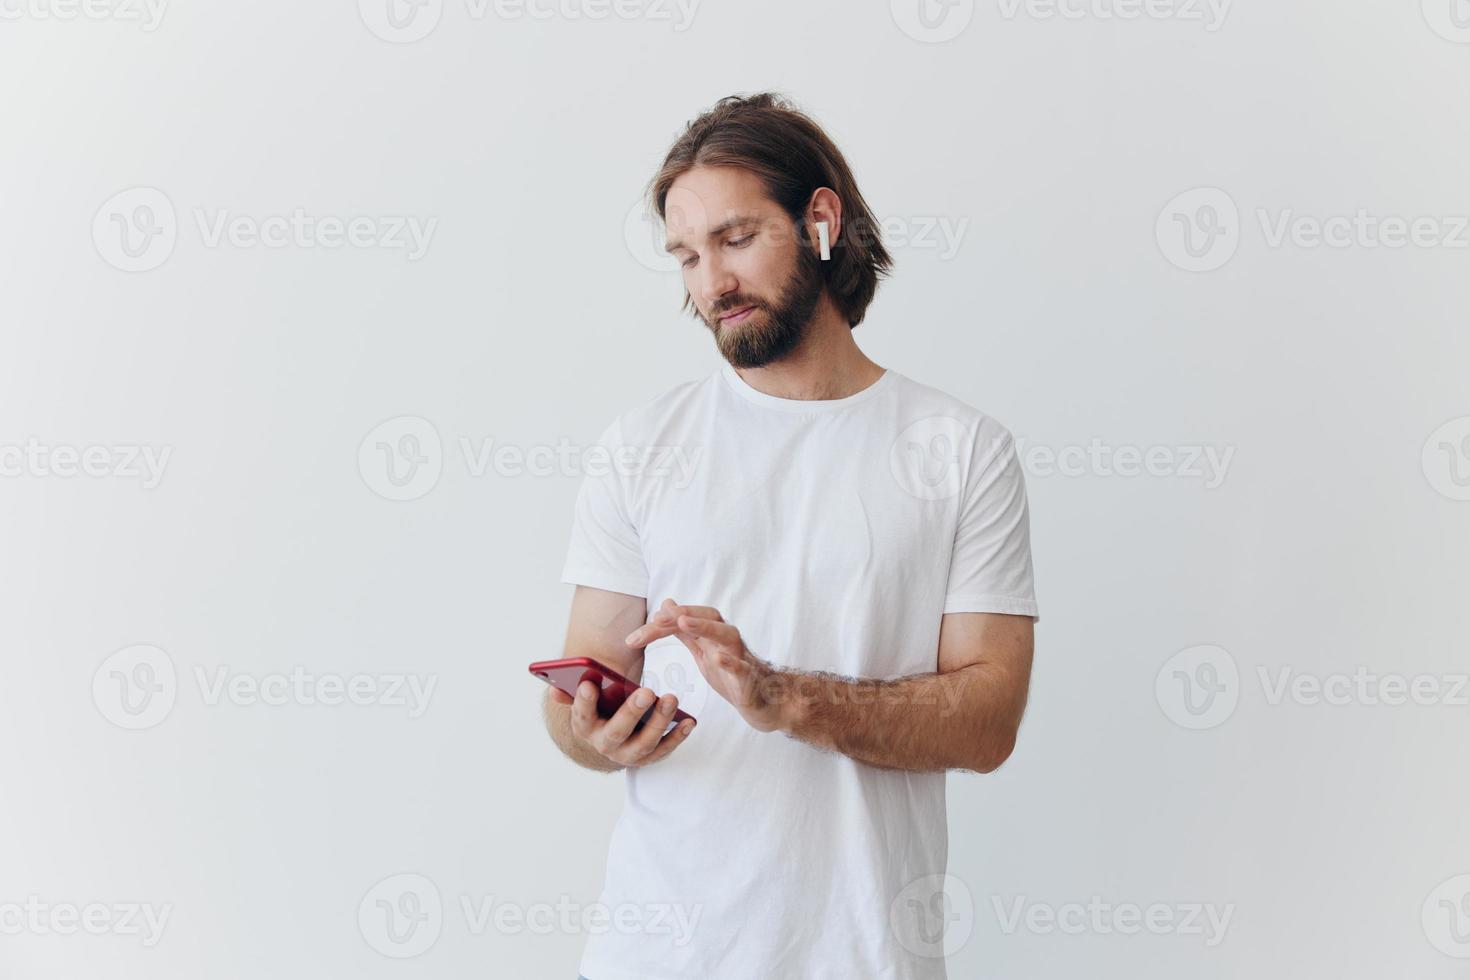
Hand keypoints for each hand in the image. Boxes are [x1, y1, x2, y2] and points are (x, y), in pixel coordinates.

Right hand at [550, 679, 694, 768]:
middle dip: (631, 712)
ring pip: (644, 743)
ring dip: (659, 721)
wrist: (616, 734)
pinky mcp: (649, 757)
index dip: (584, 702)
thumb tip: (554, 689)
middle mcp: (605, 745)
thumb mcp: (587, 700)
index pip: (582, 716)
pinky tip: (689, 721)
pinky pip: (665, 749)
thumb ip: (573, 692)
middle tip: (646, 691)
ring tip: (671, 698)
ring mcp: (628, 754)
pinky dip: (678, 736)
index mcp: (585, 727)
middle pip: (617, 731)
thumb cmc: (602, 708)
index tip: (589, 684)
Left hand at [625, 598, 788, 732]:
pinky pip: (743, 668)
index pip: (687, 619)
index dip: (664, 622)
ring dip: (705, 626)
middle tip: (659, 616)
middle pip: (709, 617)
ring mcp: (741, 658)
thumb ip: (685, 630)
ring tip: (684, 623)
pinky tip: (719, 658)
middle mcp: (727, 640)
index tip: (638, 632)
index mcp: (713, 635)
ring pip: (727, 635)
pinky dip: (732, 662)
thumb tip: (667, 604)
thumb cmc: (731, 675)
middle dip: (683, 614)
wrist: (763, 701)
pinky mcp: (750, 680)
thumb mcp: (703, 651)